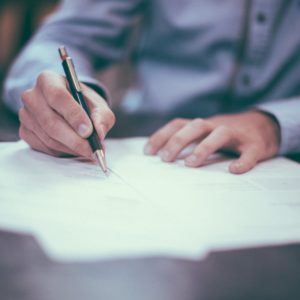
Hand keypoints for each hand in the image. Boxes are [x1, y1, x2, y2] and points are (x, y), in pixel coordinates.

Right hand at [19, 71, 114, 157]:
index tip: (88, 131)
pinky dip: (63, 152)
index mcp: (48, 80)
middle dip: (75, 140)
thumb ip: (102, 117)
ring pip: (48, 138)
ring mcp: (26, 115)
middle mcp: (32, 96)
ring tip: (88, 150)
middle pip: (51, 122)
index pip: (58, 96)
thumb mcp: (98, 106)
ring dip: (71, 148)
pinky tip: (75, 149)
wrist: (71, 109)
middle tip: (92, 149)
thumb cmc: (84, 104)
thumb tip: (99, 133)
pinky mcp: (25, 131)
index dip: (74, 115)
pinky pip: (44, 147)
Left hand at [144, 111, 279, 173]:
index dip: (162, 136)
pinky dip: (243, 161)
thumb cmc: (227, 134)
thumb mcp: (206, 134)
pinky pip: (250, 152)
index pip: (178, 124)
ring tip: (190, 164)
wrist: (264, 126)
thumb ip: (189, 141)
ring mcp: (237, 134)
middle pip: (195, 126)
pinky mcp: (255, 144)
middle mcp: (217, 125)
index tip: (148, 152)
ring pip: (220, 134)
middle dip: (178, 141)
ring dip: (204, 147)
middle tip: (165, 159)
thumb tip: (162, 157)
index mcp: (203, 125)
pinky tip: (234, 171)